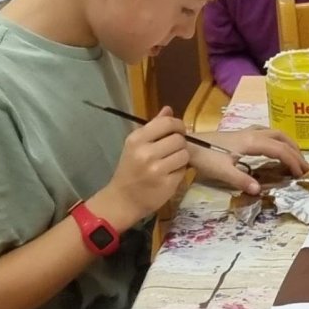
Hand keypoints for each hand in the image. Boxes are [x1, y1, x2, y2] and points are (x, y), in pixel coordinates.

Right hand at [94, 111, 190, 227]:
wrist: (123, 199)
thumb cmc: (130, 169)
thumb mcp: (136, 145)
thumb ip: (154, 127)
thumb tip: (169, 109)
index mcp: (137, 139)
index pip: (167, 123)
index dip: (178, 125)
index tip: (179, 131)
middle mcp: (146, 153)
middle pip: (179, 139)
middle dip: (181, 143)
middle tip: (174, 149)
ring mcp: (157, 170)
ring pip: (184, 154)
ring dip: (182, 158)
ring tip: (172, 162)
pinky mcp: (166, 184)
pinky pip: (183, 170)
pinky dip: (180, 171)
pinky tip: (171, 173)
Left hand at [192, 127, 305, 197]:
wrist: (188, 144)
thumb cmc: (205, 157)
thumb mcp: (223, 171)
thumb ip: (241, 180)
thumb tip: (259, 192)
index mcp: (252, 142)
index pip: (280, 150)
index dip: (293, 161)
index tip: (301, 175)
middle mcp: (253, 134)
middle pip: (282, 138)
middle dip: (296, 151)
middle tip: (305, 166)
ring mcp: (247, 132)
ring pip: (275, 133)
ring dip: (288, 143)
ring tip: (295, 156)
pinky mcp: (241, 134)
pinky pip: (267, 133)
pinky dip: (277, 140)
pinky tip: (275, 147)